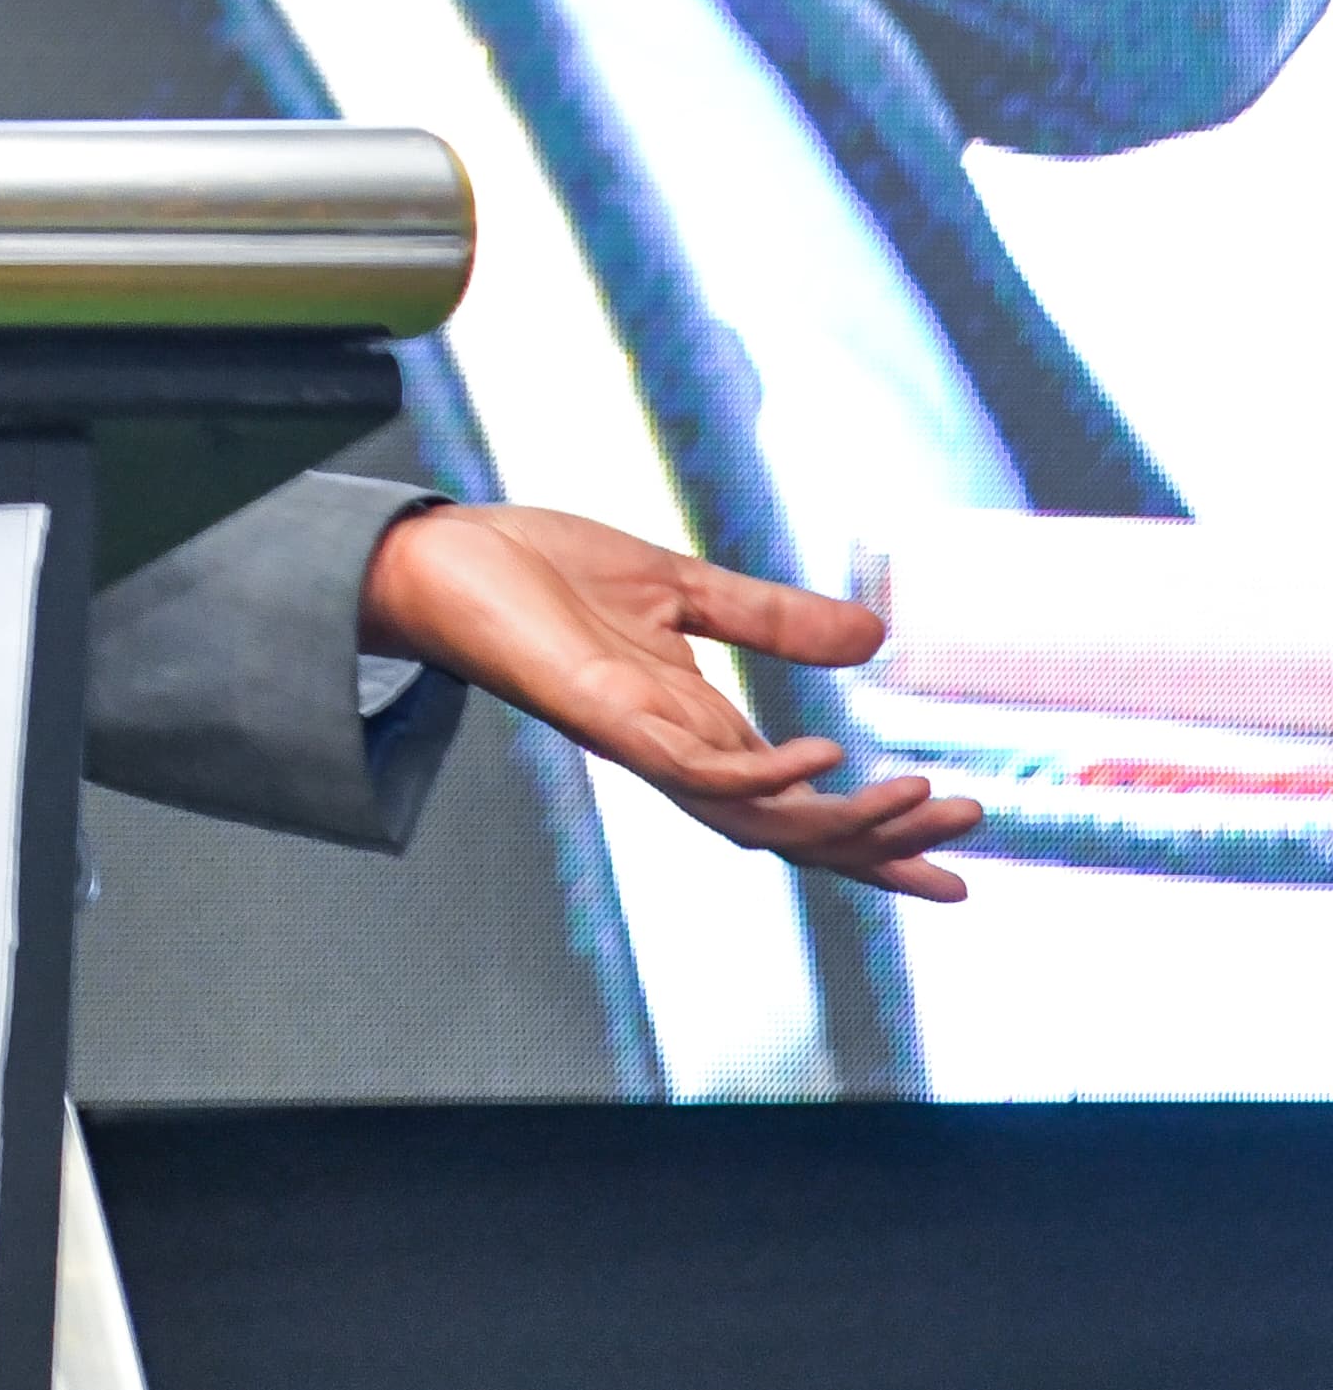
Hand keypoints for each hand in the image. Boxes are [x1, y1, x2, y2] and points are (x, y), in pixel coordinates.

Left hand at [361, 503, 984, 900]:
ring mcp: (640, 742)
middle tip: (970, 831)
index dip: (876, 836)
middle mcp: (674, 753)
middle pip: (794, 830)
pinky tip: (817, 759)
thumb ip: (768, 618)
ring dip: (844, 821)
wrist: (446, 553)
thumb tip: (869, 637)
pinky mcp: (603, 718)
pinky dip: (759, 776)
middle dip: (884, 843)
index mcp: (694, 728)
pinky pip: (693, 770)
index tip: (957, 862)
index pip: (800, 803)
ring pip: (758, 817)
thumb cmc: (540, 573)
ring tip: (923, 801)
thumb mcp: (680, 587)